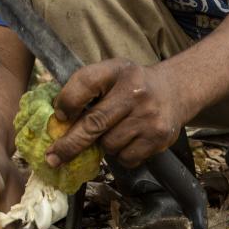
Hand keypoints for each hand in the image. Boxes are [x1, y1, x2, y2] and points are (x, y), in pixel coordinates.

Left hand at [46, 59, 188, 168]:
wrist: (175, 91)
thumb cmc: (133, 85)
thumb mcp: (112, 74)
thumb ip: (87, 89)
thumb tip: (58, 121)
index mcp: (117, 70)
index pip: (84, 83)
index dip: (67, 102)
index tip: (59, 117)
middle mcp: (134, 92)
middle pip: (93, 123)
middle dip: (70, 144)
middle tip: (53, 157)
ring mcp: (148, 116)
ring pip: (109, 145)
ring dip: (105, 145)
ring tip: (115, 133)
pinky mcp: (158, 137)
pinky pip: (126, 158)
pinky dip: (122, 155)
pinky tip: (129, 141)